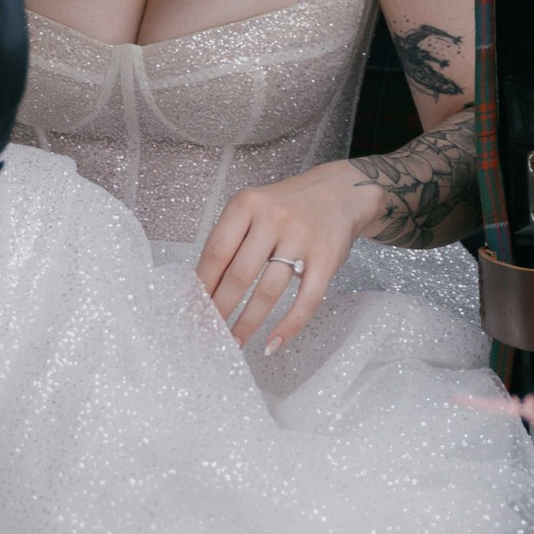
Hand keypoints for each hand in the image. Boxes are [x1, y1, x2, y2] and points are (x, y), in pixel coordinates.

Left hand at [198, 162, 368, 351]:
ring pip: (268, 291)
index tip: (192, 308)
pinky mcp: (326, 259)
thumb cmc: (288, 206)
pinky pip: (306, 300)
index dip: (202, 285)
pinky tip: (273, 342)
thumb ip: (231, 238)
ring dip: (248, 323)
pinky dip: (289, 326)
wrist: (341, 191)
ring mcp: (302, 239)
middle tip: (208, 331)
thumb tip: (203, 286)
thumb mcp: (254, 207)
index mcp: (248, 204)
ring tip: (235, 341)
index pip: (216, 251)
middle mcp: (273, 219)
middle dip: (220, 309)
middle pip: (239, 274)